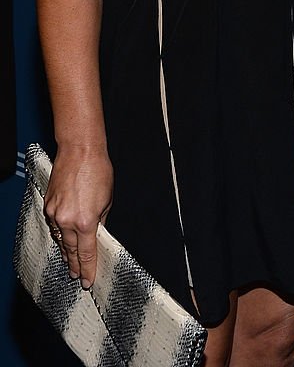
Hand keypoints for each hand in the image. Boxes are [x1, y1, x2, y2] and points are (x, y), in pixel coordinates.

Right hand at [44, 146, 112, 288]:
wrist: (80, 151)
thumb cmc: (98, 170)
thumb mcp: (108, 199)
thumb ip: (101, 220)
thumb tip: (97, 233)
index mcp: (85, 221)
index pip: (86, 253)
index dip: (87, 269)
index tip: (88, 280)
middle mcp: (67, 220)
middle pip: (71, 250)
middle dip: (74, 265)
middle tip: (77, 276)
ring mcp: (55, 213)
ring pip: (60, 239)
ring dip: (66, 252)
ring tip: (70, 263)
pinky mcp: (48, 205)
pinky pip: (54, 226)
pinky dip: (59, 235)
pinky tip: (63, 240)